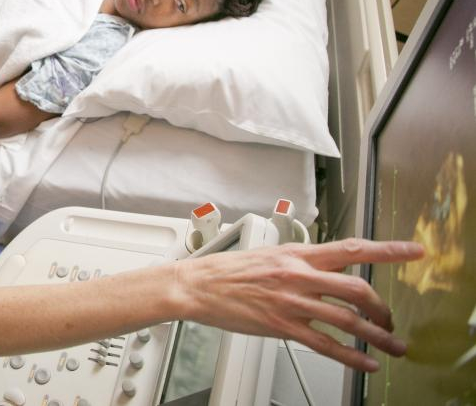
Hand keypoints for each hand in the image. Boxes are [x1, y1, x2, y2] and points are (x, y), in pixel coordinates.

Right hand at [177, 239, 423, 371]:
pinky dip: (352, 357)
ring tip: (392, 347)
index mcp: (297, 254)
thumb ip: (301, 262)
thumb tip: (326, 269)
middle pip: (358, 288)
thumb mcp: (270, 254)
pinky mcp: (281, 326)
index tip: (413, 252)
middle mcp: (298, 275)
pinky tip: (365, 363)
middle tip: (391, 320)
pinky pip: (326, 344)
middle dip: (383, 307)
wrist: (197, 285)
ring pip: (348, 320)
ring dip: (378, 336)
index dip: (388, 250)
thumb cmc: (228, 270)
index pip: (351, 248)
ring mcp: (291, 302)